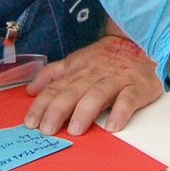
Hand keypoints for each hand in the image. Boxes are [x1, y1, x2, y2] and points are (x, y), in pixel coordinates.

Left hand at [23, 34, 161, 135]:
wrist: (139, 40)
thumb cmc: (105, 57)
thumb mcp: (75, 61)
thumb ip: (53, 75)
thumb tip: (30, 90)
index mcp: (77, 71)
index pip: (54, 88)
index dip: (41, 105)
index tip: (30, 122)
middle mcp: (93, 76)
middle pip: (72, 92)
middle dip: (57, 111)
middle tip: (47, 130)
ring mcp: (115, 80)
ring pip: (97, 95)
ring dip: (85, 112)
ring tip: (76, 130)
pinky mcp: (136, 86)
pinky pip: (128, 99)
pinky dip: (120, 112)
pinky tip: (113, 126)